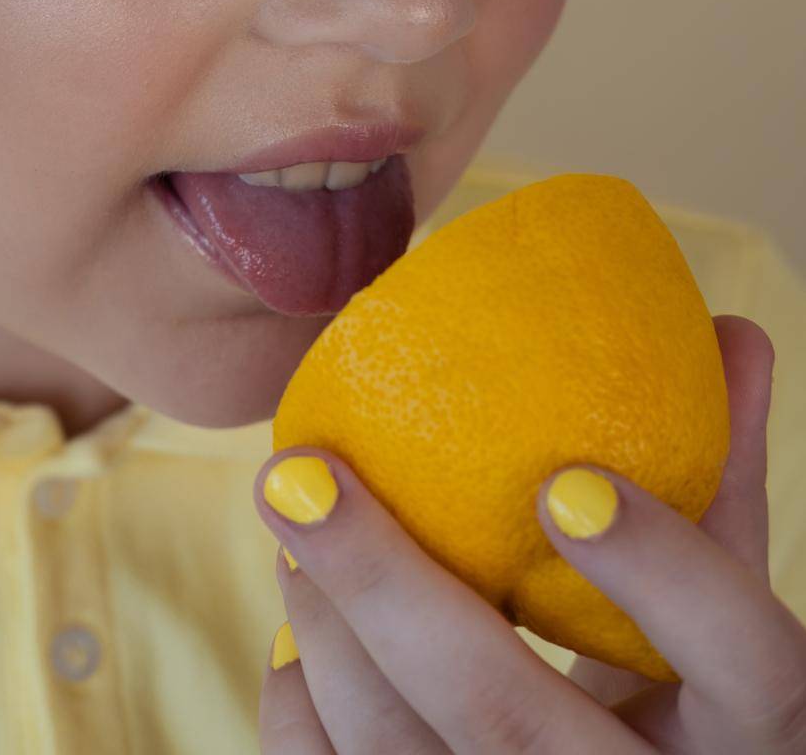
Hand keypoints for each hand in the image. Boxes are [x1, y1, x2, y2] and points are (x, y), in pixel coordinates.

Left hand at [253, 314, 805, 752]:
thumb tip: (728, 332)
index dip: (663, 575)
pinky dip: (304, 714)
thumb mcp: (723, 605)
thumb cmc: (687, 694)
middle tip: (303, 473)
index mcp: (757, 736)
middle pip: (512, 722)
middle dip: (387, 588)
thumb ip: (716, 478)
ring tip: (290, 520)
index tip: (562, 481)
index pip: (745, 663)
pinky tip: (294, 638)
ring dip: (328, 631)